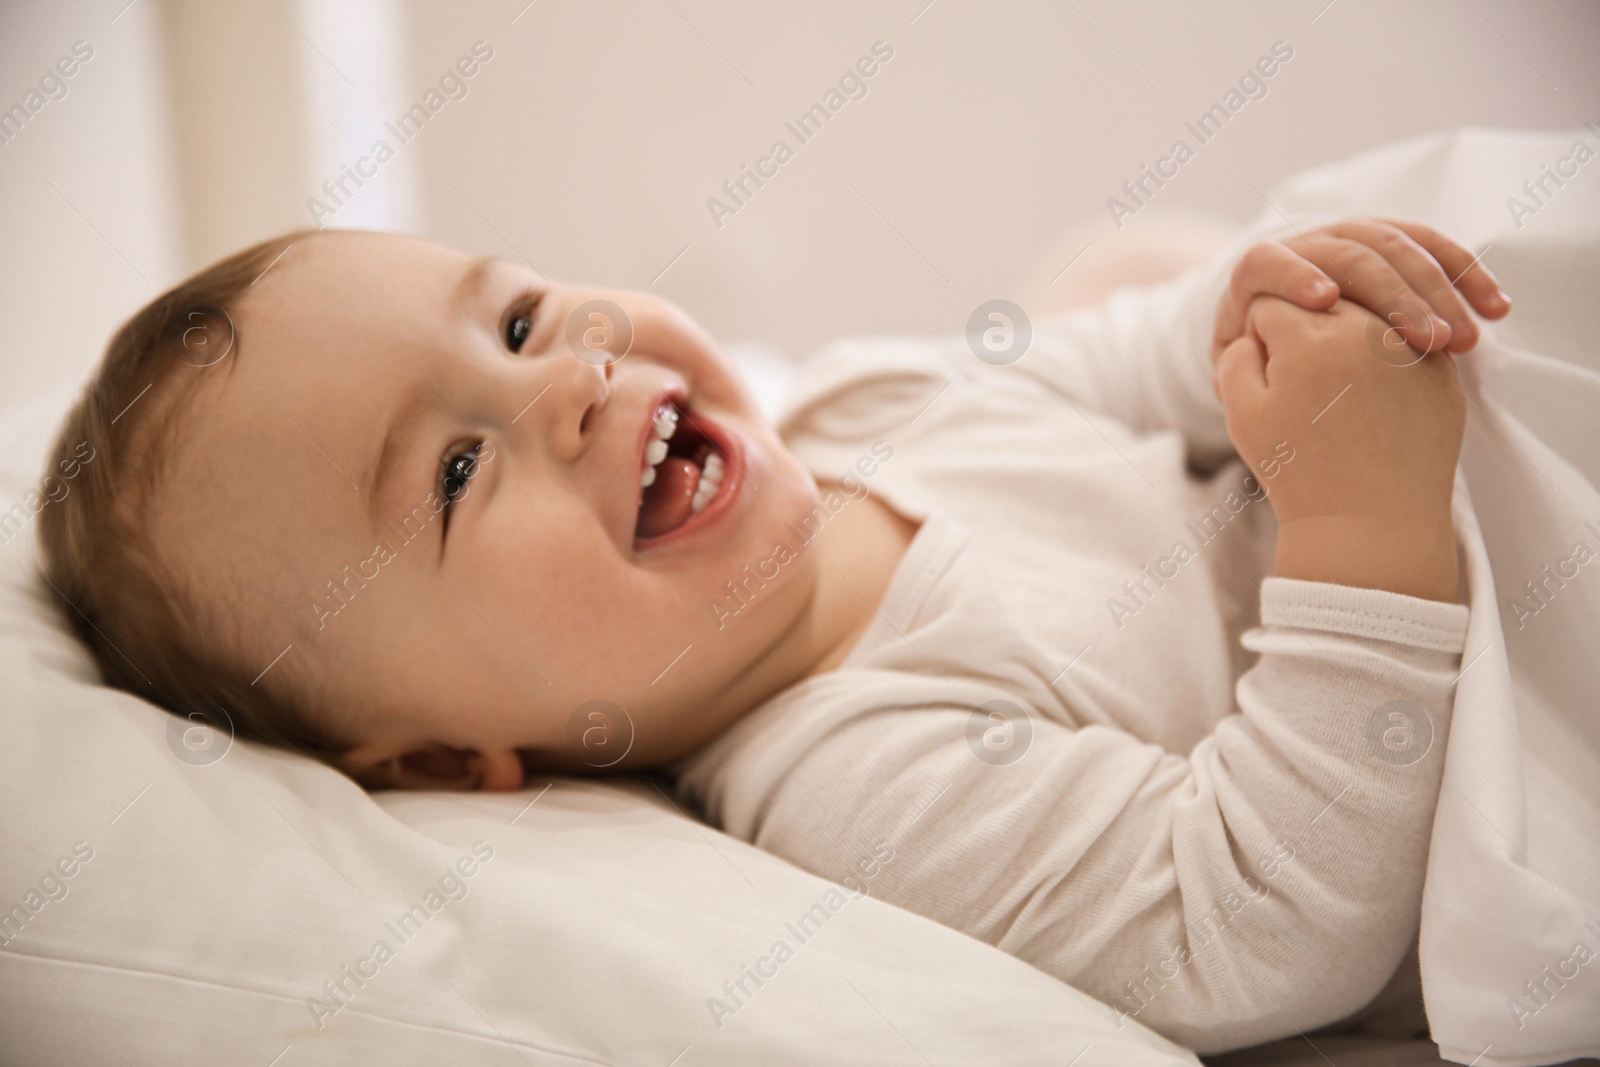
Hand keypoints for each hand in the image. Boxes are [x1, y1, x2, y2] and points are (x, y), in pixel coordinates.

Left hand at [1211, 218, 1511, 395]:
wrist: (1280, 332)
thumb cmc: (1257, 361)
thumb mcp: (1236, 365)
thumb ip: (1238, 361)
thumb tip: (1247, 358)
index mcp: (1259, 273)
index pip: (1269, 261)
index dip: (1293, 275)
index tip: (1324, 302)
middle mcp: (1307, 246)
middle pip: (1350, 253)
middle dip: (1393, 295)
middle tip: (1430, 342)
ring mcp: (1352, 239)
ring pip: (1397, 245)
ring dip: (1438, 289)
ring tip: (1466, 340)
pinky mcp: (1391, 244)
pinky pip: (1433, 247)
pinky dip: (1466, 274)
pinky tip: (1496, 308)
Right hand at [1216, 296, 1465, 600]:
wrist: (1370, 525)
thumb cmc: (1300, 473)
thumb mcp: (1242, 414)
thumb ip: (1236, 355)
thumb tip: (1258, 330)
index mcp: (1309, 335)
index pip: (1271, 299)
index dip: (1261, 336)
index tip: (1269, 374)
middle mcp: (1365, 329)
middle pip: (1324, 295)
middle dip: (1306, 328)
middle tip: (1303, 385)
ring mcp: (1409, 347)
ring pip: (1369, 311)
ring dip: (1349, 337)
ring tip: (1339, 392)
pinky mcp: (1441, 372)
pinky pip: (1406, 341)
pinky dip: (1386, 360)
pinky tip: (1372, 403)